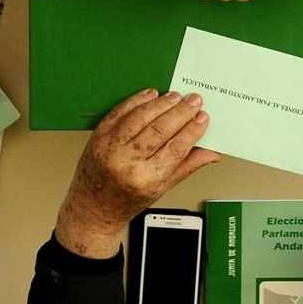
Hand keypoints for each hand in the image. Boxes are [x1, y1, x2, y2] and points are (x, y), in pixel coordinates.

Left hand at [55, 88, 219, 257]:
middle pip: (160, 130)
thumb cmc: (124, 202)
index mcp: (145, 180)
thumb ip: (186, 167)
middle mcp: (126, 162)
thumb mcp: (160, 190)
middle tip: (194, 101)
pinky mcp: (99, 136)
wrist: (91, 207)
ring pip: (140, 117)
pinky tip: (152, 95)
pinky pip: (120, 112)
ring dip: (161, 104)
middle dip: (180, 112)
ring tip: (176, 97)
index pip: (175, 149)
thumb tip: (211, 154)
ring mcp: (110, 147)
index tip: (202, 118)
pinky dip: (137, 101)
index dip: (192, 131)